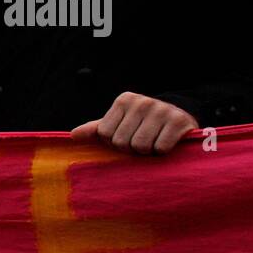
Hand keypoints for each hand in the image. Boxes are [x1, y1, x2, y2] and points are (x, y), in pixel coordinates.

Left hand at [70, 92, 196, 154]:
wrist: (180, 115)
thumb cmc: (142, 124)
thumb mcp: (118, 123)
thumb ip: (96, 130)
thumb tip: (72, 136)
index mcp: (123, 100)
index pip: (105, 134)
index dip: (114, 142)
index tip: (126, 136)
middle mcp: (142, 102)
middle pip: (121, 142)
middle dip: (130, 149)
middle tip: (141, 142)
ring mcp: (162, 110)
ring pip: (140, 146)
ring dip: (146, 152)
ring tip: (152, 142)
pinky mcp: (179, 121)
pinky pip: (159, 148)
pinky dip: (161, 152)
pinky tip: (166, 142)